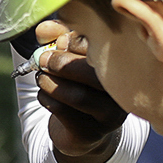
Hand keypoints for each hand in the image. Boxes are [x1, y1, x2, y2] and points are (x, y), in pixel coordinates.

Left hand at [32, 17, 128, 162]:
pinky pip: (65, 113)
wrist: (81, 129)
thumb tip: (42, 28)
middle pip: (93, 75)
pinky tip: (43, 94)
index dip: (76, 42)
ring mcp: (110, 116)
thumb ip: (56, 37)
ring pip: (79, 96)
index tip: (58, 41)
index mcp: (122, 68)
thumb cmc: (78, 84)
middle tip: (41, 59)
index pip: (104, 50)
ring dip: (51, 82)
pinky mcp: (91, 134)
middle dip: (62, 63)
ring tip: (40, 77)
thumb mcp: (69, 55)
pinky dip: (47, 99)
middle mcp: (122, 93)